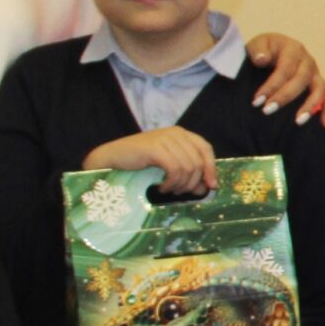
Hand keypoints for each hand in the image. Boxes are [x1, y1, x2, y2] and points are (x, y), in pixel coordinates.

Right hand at [84, 128, 217, 194]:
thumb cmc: (140, 163)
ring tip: (169, 190)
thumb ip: (187, 173)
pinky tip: (161, 187)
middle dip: (193, 182)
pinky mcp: (155, 148)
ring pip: (187, 167)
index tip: (211, 186)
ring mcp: (165, 138)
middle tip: (180, 193)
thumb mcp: (168, 165)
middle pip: (197, 161)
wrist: (113, 158)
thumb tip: (207, 188)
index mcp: (181, 134)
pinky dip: (171, 183)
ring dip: (180, 185)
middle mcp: (175, 133)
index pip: (205, 149)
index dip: (211, 168)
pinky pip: (175, 170)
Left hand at [247, 32, 324, 126]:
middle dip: (285, 97)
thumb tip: (262, 59)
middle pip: (301, 79)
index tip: (257, 101)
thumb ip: (257, 50)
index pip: (284, 69)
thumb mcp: (256, 43)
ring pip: (319, 89)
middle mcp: (308, 61)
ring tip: (298, 121)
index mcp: (293, 49)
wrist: (274, 50)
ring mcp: (315, 74)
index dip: (271, 85)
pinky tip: (324, 124)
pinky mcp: (318, 85)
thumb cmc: (264, 49)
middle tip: (268, 110)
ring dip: (310, 106)